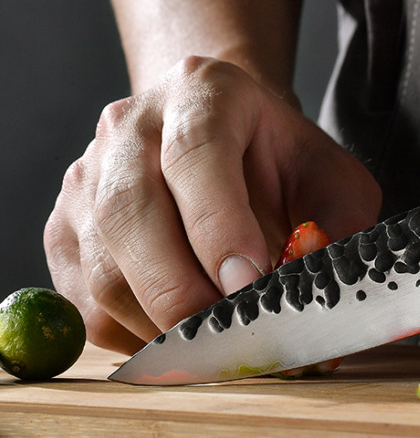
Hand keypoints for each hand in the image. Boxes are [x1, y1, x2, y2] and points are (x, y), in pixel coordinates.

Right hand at [44, 57, 381, 353]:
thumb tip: (314, 283)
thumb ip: (335, 222)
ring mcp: (87, 178)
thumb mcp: (329, 176)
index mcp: (201, 93)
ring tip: (218, 344)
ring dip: (162, 326)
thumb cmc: (277, 161)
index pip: (195, 154)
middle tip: (234, 339)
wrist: (219, 139)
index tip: (249, 284)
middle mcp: (129, 127)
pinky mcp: (65, 229)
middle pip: (131, 215)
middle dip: (184, 294)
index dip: (219, 227)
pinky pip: (85, 302)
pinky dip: (135, 337)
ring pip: (104, 270)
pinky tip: (182, 336)